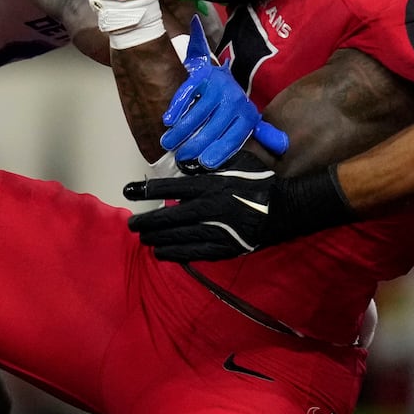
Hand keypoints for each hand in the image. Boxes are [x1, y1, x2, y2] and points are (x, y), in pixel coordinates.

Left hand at [123, 158, 353, 261]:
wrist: (285, 209)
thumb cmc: (259, 181)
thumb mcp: (236, 160)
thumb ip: (210, 160)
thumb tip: (186, 159)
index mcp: (210, 185)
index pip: (170, 187)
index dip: (146, 191)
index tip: (128, 191)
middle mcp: (209, 208)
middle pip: (168, 217)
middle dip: (146, 221)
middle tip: (131, 224)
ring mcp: (216, 230)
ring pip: (177, 237)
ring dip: (156, 238)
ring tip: (143, 238)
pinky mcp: (224, 248)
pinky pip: (193, 252)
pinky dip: (174, 253)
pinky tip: (161, 253)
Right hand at [162, 21, 288, 167]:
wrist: (220, 75)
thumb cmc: (231, 106)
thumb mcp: (249, 119)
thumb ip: (263, 135)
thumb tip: (282, 148)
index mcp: (247, 115)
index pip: (234, 138)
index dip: (220, 151)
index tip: (205, 163)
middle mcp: (234, 100)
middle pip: (213, 128)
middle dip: (195, 145)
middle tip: (181, 156)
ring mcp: (217, 88)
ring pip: (197, 113)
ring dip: (181, 130)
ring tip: (169, 142)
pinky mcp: (202, 78)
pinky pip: (187, 94)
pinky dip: (177, 108)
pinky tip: (168, 120)